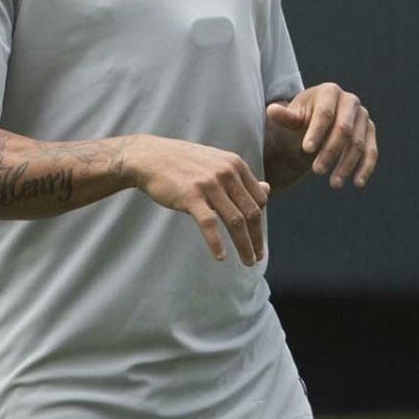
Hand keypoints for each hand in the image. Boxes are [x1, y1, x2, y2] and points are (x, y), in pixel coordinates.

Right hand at [125, 134, 272, 263]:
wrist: (151, 156)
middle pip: (251, 212)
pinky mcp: (190, 195)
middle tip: (257, 257)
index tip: (258, 240)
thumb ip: (241, 178)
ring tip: (247, 261)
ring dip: (244, 245)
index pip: (259, 199)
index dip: (260, 222)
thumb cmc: (185, 163)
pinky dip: (216, 243)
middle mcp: (227, 173)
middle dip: (257, 238)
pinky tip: (221, 256)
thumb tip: (268, 189)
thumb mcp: (218, 163)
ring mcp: (209, 184)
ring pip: (235, 221)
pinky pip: (209, 223)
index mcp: (236, 165)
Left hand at [268, 83, 377, 189]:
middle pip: (344, 128)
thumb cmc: (301, 121)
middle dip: (331, 151)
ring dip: (346, 165)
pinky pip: (371, 151)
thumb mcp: (291, 119)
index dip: (316, 131)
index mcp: (329, 91)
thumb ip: (284, 117)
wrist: (315, 126)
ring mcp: (363, 116)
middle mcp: (350, 100)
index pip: (325, 113)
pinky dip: (365, 168)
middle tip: (317, 171)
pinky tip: (357, 183)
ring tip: (333, 183)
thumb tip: (271, 111)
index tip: (306, 149)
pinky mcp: (369, 131)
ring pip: (358, 143)